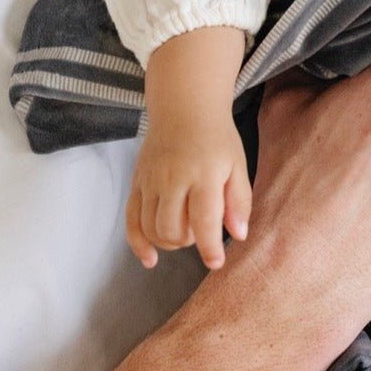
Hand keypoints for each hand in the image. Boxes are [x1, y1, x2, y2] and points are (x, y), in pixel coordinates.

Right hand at [125, 118, 251, 269]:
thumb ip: (240, 201)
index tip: (216, 263)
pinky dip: (138, 243)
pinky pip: (131, 220)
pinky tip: (150, 259)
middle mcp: (173, 178)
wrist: (184, 108)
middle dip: (189, 241)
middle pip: (173, 230)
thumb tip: (238, 236)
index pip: (204, 221)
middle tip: (201, 229)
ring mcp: (150, 180)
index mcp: (203, 174)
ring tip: (184, 230)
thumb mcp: (237, 165)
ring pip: (152, 229)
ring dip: (169, 241)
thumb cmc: (216, 138)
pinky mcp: (136, 181)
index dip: (209, 249)